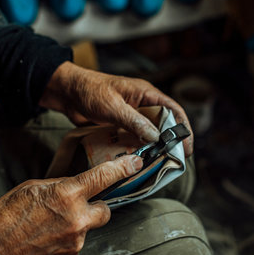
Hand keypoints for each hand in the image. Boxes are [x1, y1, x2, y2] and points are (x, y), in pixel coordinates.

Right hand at [0, 155, 142, 254]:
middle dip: (96, 207)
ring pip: (87, 228)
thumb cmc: (7, 215)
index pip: (104, 177)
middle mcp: (77, 218)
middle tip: (77, 207)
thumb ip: (61, 185)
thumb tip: (76, 186)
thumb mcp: (34, 187)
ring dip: (76, 225)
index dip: (123, 168)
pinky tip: (48, 238)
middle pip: (105, 210)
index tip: (135, 163)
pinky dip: (67, 240)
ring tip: (50, 226)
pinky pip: (76, 244)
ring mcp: (75, 241)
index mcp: (67, 194)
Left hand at [39, 61, 193, 156]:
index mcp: (146, 94)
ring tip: (158, 163)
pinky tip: (137, 160)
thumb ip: (135, 121)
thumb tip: (155, 137)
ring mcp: (131, 116)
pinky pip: (133, 138)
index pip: (173, 110)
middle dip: (170, 141)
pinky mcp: (120, 125)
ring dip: (153, 147)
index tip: (187, 146)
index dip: (183, 128)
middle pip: (164, 124)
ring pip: (149, 133)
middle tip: (174, 160)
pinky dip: (137, 149)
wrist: (66, 92)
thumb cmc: (89, 91)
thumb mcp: (114, 107)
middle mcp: (142, 105)